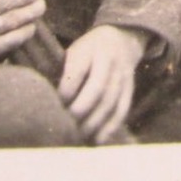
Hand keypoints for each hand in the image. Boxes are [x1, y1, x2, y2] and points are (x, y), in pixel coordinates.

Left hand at [58, 24, 149, 143]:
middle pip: (98, 89)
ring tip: (79, 137)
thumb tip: (51, 103)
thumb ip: (64, 72)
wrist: (121, 39)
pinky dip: (110, 127)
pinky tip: (98, 140)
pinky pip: (122, 109)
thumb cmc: (88, 51)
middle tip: (66, 125)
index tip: (56, 104)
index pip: (78, 71)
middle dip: (80, 110)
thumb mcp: (74, 51)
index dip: (66, 91)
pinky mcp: (130, 89)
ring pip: (111, 102)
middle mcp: (109, 61)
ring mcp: (122, 75)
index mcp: (90, 49)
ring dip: (94, 123)